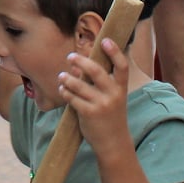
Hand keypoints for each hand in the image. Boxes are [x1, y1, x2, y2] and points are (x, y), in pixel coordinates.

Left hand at [60, 37, 133, 155]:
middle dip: (81, 61)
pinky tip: (62, 89)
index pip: (121, 66)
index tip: (105, 40)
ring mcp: (101, 104)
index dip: (115, 52)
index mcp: (121, 88)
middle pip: (96, 71)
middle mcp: (113, 94)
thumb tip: (77, 64)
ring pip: (79, 84)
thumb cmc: (110, 116)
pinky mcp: (89, 114)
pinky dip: (65, 92)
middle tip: (71, 56)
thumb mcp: (112, 97)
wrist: (113, 142)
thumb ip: (98, 82)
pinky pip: (72, 98)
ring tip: (62, 76)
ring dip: (67, 78)